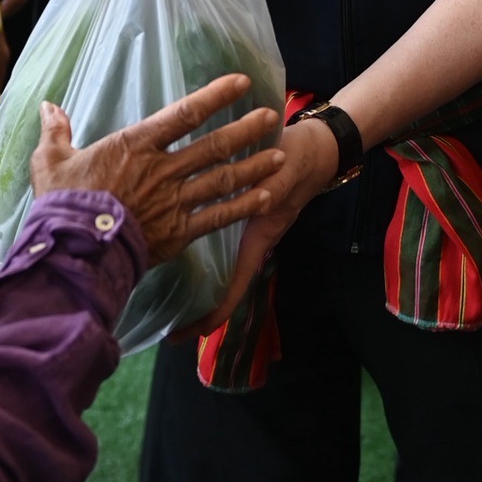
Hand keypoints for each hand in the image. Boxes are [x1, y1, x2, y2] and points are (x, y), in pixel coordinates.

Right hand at [30, 71, 284, 265]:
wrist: (74, 251)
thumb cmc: (62, 204)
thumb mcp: (51, 161)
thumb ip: (56, 132)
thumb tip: (48, 106)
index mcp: (136, 145)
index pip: (184, 113)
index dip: (215, 96)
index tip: (240, 83)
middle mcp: (163, 169)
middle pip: (213, 145)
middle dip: (245, 129)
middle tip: (271, 115)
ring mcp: (174, 201)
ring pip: (222, 179)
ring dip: (253, 166)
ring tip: (280, 155)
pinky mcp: (179, 231)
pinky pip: (218, 217)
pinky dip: (243, 206)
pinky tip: (265, 197)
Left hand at [192, 115, 340, 332]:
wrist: (315, 146)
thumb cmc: (297, 160)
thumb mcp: (284, 173)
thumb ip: (272, 186)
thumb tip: (259, 196)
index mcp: (259, 237)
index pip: (236, 286)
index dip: (215, 314)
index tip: (188, 335)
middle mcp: (249, 240)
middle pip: (224, 286)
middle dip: (199, 311)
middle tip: (171, 334)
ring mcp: (244, 229)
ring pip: (220, 269)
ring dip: (198, 288)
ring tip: (166, 303)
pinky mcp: (238, 214)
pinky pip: (216, 242)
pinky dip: (198, 253)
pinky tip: (175, 249)